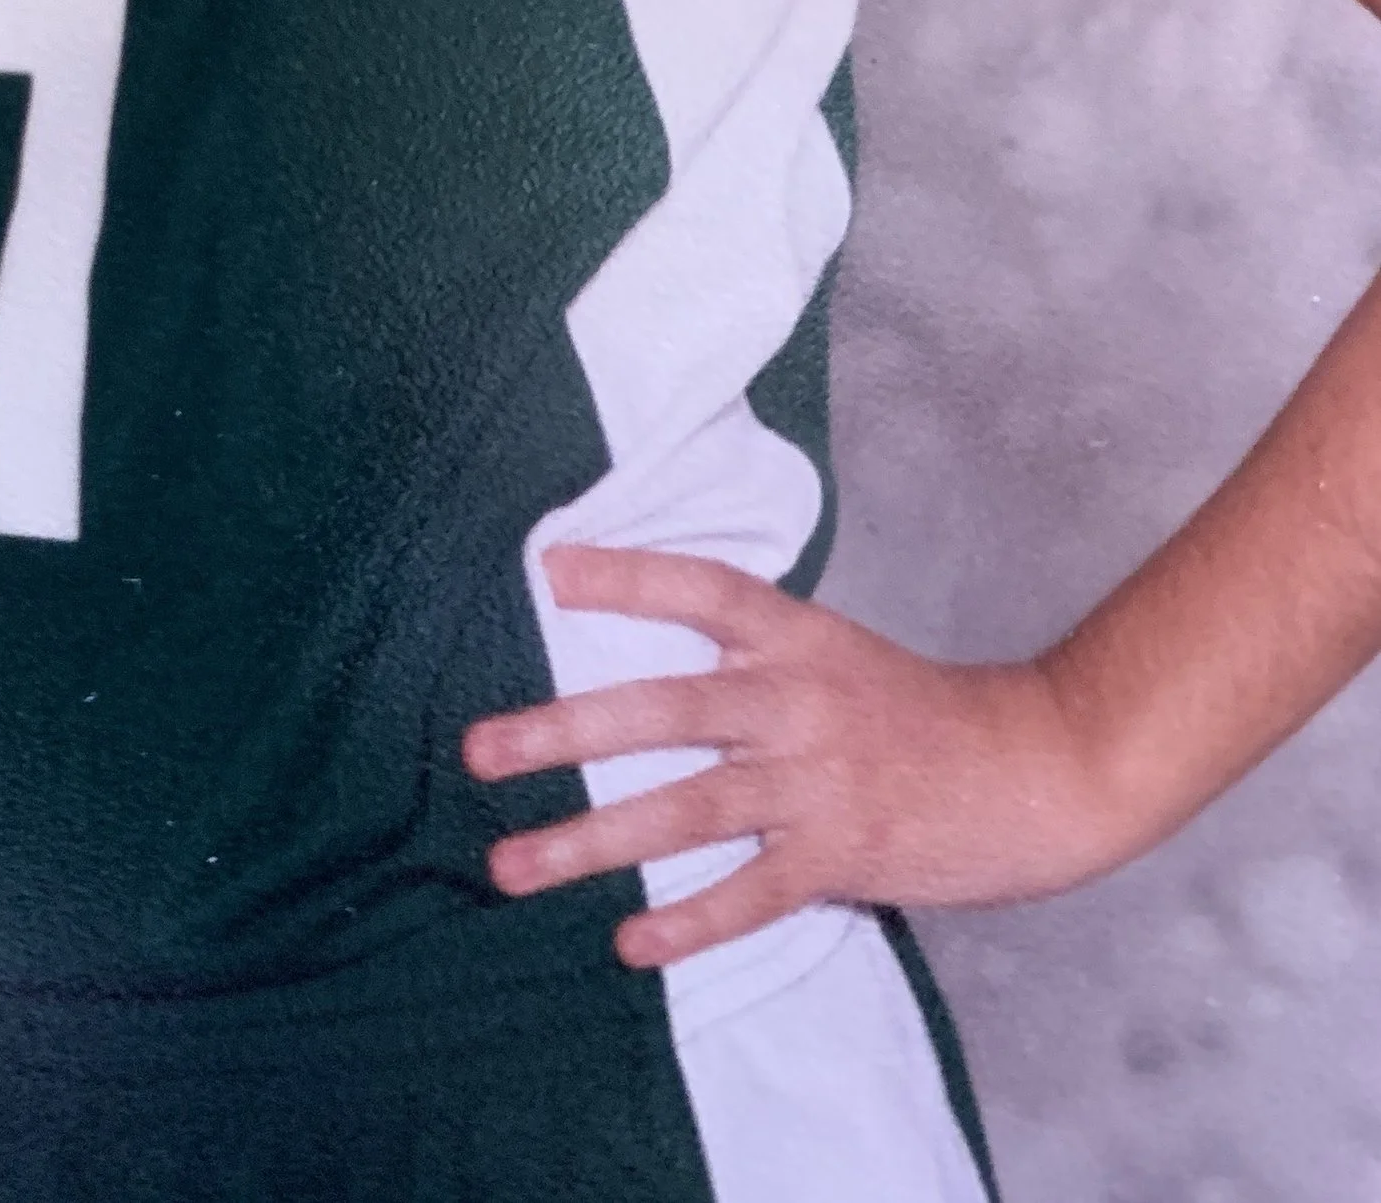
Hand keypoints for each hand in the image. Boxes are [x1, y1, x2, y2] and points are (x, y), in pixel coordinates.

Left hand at [462, 546, 1129, 972]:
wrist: (1035, 769)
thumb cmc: (920, 714)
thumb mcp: (834, 654)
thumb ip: (753, 660)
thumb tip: (649, 676)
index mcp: (796, 637)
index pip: (701, 587)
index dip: (626, 575)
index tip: (547, 569)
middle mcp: (796, 700)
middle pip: (661, 708)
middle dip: (561, 732)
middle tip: (477, 752)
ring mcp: (817, 780)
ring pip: (685, 809)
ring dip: (590, 841)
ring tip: (512, 867)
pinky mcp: (842, 854)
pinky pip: (751, 893)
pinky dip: (690, 922)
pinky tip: (631, 944)